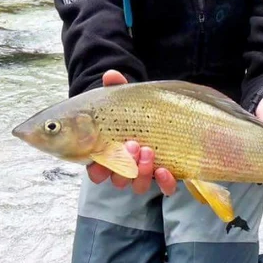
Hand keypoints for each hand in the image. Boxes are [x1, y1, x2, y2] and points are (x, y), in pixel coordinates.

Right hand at [86, 70, 177, 195]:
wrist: (158, 114)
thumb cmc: (131, 111)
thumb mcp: (123, 99)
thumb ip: (115, 89)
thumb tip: (111, 75)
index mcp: (107, 154)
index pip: (96, 171)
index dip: (98, 168)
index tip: (103, 154)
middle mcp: (124, 168)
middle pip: (118, 179)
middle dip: (124, 165)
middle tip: (132, 144)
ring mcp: (145, 173)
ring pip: (139, 185)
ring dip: (143, 172)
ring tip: (149, 152)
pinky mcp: (164, 175)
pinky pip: (164, 187)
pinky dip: (165, 183)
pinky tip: (165, 171)